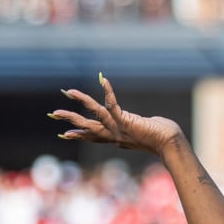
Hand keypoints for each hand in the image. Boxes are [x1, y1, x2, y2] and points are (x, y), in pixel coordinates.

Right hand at [49, 74, 183, 156]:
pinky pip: (112, 104)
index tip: (65, 134)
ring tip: (68, 91)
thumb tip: (139, 128)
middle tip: (53, 113)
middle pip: (87, 127)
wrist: (170, 143)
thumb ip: (137, 129)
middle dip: (70, 120)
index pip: (94, 136)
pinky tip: (102, 79)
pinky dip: (107, 91)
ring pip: (94, 114)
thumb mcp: (144, 134)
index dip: (80, 134)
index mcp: (117, 138)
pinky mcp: (125, 121)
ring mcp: (119, 128)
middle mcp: (114, 134)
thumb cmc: (162, 137)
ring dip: (81, 101)